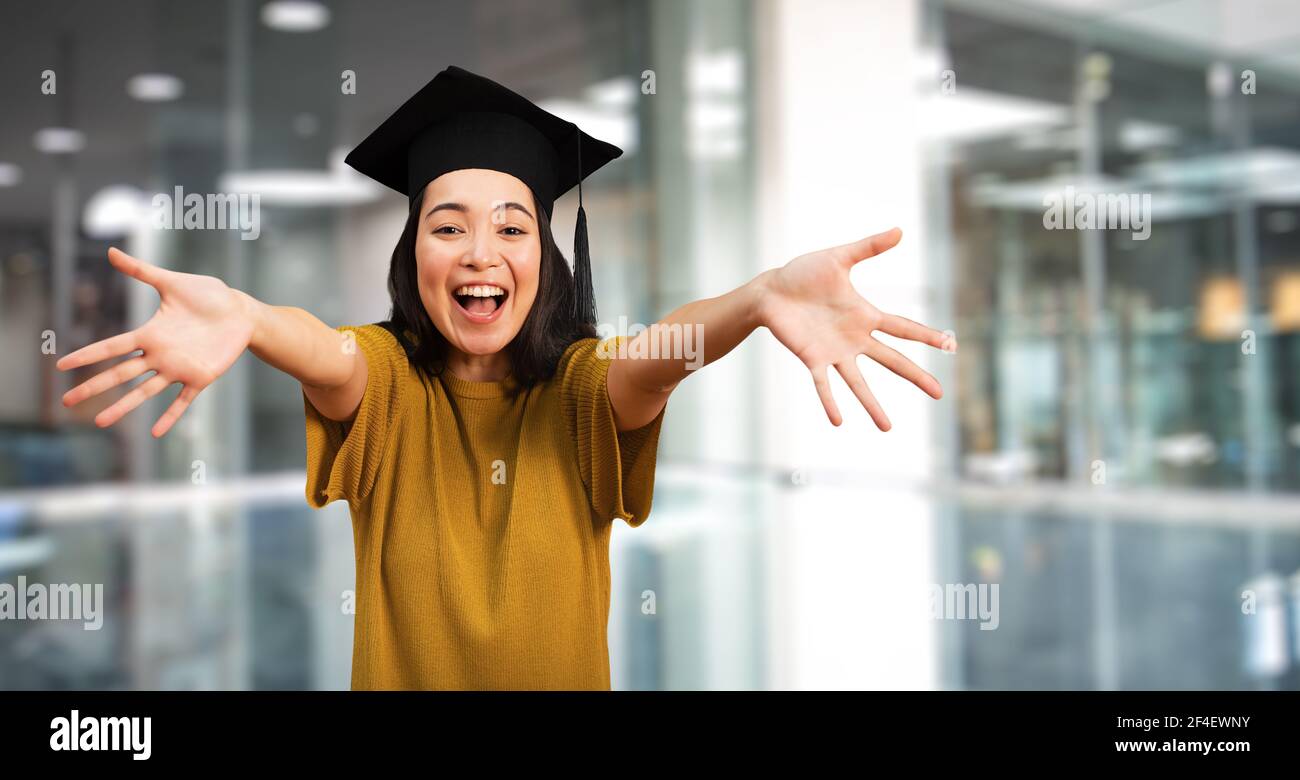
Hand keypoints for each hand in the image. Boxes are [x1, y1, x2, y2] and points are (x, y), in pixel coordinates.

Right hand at [57, 248, 255, 436]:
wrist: (241, 312)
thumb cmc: (209, 296)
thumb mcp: (172, 282)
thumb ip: (141, 271)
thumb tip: (110, 251)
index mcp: (150, 334)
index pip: (111, 347)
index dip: (87, 355)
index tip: (62, 365)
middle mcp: (159, 355)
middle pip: (119, 374)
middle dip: (94, 387)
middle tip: (68, 402)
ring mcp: (178, 368)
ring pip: (144, 392)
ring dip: (123, 406)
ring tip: (100, 422)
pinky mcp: (201, 377)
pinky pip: (183, 401)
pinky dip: (170, 416)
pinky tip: (156, 432)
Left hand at [759, 227, 953, 429]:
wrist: (771, 291)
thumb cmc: (803, 274)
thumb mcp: (839, 258)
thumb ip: (869, 247)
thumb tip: (900, 230)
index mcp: (865, 316)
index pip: (903, 328)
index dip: (927, 336)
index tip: (951, 346)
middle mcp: (855, 339)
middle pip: (892, 360)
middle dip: (916, 377)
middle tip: (939, 394)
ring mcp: (834, 352)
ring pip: (858, 382)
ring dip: (872, 404)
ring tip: (887, 427)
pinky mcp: (812, 359)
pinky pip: (823, 384)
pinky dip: (830, 402)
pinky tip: (838, 420)